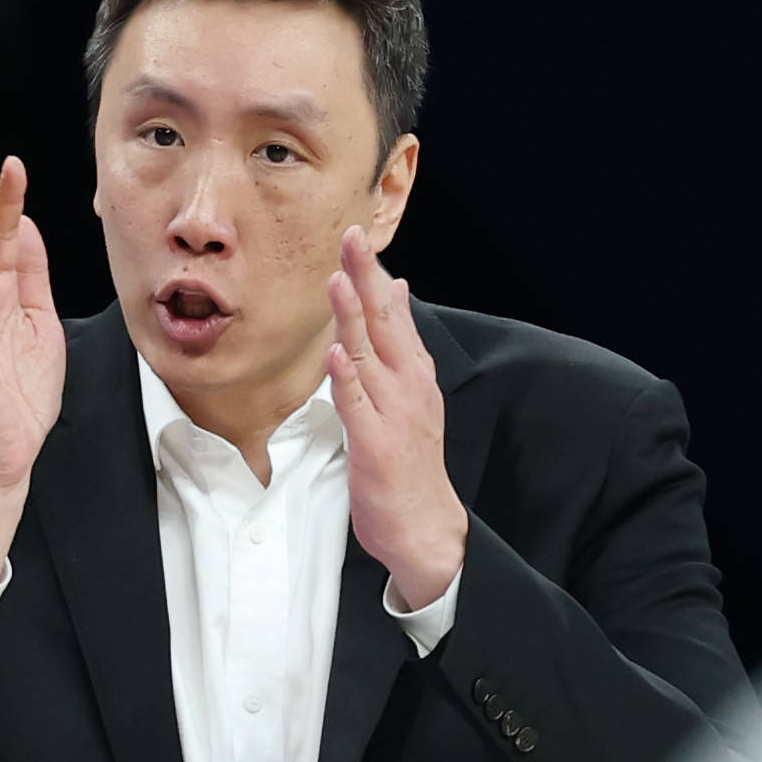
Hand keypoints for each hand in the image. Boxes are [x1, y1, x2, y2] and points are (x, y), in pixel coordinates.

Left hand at [326, 228, 467, 611]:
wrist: (426, 525)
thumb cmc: (410, 459)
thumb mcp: (410, 391)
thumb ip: (399, 343)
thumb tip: (396, 290)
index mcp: (414, 373)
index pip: (393, 313)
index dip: (375, 275)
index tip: (358, 236)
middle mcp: (408, 386)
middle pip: (384, 323)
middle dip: (367, 278)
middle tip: (352, 238)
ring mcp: (393, 414)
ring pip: (369, 356)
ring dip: (353, 318)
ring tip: (339, 279)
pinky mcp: (375, 445)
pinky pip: (357, 406)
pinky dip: (346, 379)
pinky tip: (335, 354)